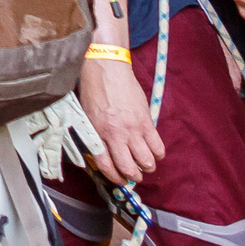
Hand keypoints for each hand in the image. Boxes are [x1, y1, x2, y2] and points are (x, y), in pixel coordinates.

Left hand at [76, 52, 163, 183]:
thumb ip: (94, 134)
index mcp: (98, 132)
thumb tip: (100, 153)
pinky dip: (158, 153)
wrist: (107, 66)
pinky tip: (154, 151)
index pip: (106, 165)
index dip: (114, 177)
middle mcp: (116, 134)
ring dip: (147, 166)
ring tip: (145, 163)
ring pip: (147, 161)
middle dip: (133, 176)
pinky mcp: (147, 120)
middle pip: (129, 168)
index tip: (118, 179)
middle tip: (134, 174)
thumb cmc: (94, 88)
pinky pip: (158, 146)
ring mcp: (133, 128)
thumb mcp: (86, 114)